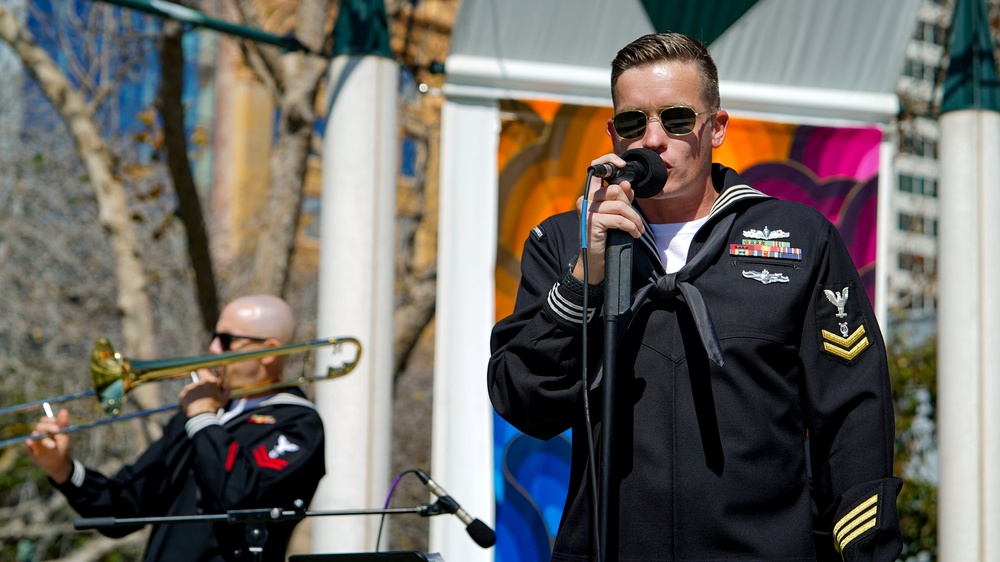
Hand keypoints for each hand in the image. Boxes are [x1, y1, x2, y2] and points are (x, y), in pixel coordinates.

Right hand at [25, 408, 73, 483]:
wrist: (58, 462)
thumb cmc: (62, 447)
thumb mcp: (64, 435)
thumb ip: (63, 423)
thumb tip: (64, 410)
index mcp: (48, 428)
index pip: (46, 420)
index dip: (50, 420)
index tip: (56, 421)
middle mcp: (40, 433)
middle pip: (40, 426)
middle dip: (48, 427)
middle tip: (56, 430)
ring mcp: (35, 441)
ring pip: (35, 435)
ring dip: (40, 436)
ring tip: (52, 444)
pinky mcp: (31, 449)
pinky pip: (28, 446)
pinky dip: (29, 445)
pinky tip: (29, 443)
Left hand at [179, 369, 228, 417]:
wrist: (202, 416)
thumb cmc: (214, 407)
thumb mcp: (224, 399)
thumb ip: (226, 390)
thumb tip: (225, 386)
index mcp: (209, 381)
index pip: (203, 371)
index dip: (203, 374)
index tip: (203, 378)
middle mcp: (198, 382)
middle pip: (197, 382)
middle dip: (200, 387)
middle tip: (202, 396)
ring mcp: (189, 388)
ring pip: (191, 389)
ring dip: (194, 393)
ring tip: (197, 403)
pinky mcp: (182, 395)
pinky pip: (185, 395)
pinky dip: (188, 399)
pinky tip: (192, 406)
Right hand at [574, 153, 645, 282]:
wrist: (595, 262)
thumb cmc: (605, 238)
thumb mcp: (614, 216)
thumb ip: (621, 199)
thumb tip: (627, 184)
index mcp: (589, 195)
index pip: (596, 169)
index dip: (609, 161)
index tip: (622, 165)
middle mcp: (585, 200)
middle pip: (616, 190)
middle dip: (631, 207)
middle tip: (636, 221)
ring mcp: (587, 211)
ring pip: (621, 205)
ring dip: (635, 220)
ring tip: (638, 230)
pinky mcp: (592, 222)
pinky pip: (620, 219)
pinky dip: (631, 227)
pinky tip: (634, 234)